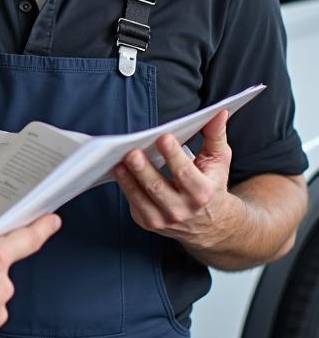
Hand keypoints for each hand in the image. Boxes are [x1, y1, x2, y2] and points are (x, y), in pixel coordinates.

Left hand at [113, 110, 240, 249]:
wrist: (212, 225)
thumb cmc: (212, 185)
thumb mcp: (219, 161)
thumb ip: (216, 136)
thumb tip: (219, 112)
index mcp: (202, 193)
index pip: (184, 173)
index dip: (173, 155)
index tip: (162, 137)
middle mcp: (182, 210)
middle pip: (157, 187)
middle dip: (143, 169)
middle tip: (131, 151)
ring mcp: (164, 219)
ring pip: (141, 197)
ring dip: (127, 178)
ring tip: (118, 160)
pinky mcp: (148, 222)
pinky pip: (133, 203)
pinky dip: (124, 186)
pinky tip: (118, 170)